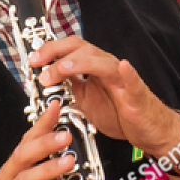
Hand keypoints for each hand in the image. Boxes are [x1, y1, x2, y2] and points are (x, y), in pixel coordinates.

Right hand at [0, 101, 72, 179]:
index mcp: (12, 174)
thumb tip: (66, 157)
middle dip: (43, 143)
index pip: (25, 143)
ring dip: (47, 169)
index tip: (56, 106)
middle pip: (21, 157)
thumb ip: (48, 178)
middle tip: (65, 134)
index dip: (40, 124)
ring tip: (68, 161)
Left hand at [29, 36, 179, 157]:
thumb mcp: (86, 99)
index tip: (33, 61)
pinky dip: (129, 73)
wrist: (147, 131)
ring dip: (80, 63)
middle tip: (39, 65)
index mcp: (94, 69)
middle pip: (82, 49)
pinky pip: (134, 81)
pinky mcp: (137, 95)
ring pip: (102, 62)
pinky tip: (124, 66)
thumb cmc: (120, 114)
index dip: (50, 50)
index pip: (70, 49)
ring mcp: (123, 80)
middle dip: (58, 54)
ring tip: (62, 69)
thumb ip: (71, 85)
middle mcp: (107, 68)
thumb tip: (50, 75)